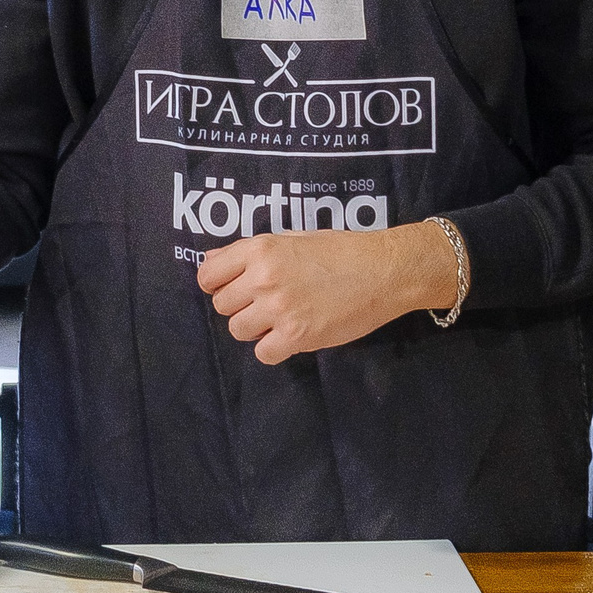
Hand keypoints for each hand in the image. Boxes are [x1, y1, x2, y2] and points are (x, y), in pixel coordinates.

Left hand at [198, 223, 459, 364]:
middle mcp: (263, 278)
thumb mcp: (292, 238)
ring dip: (255, 328)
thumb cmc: (341, 250)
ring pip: (238, 330)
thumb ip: (250, 252)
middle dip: (240, 306)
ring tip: (281, 318)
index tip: (234, 288)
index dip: (217, 284)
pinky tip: (291, 336)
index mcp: (260, 249)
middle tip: (266, 303)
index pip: (208, 276)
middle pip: (222, 306)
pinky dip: (274, 348)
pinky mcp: (297, 336)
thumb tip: (210, 263)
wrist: (384, 271)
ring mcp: (279, 309)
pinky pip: (263, 353)